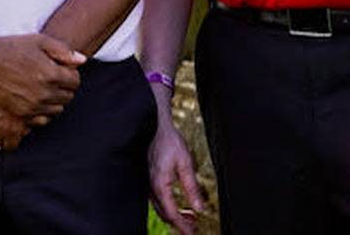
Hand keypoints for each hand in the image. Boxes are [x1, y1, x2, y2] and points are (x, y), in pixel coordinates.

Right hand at [0, 33, 84, 119]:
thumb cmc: (11, 47)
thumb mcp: (39, 41)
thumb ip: (63, 50)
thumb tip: (82, 60)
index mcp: (51, 73)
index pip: (75, 81)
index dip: (70, 74)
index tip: (61, 69)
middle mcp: (44, 93)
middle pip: (68, 97)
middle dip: (64, 87)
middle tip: (53, 78)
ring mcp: (32, 106)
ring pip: (57, 110)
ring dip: (55, 100)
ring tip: (43, 88)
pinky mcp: (21, 114)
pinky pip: (43, 119)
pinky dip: (43, 111)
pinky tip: (35, 99)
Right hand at [149, 110, 204, 234]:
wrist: (156, 126)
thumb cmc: (170, 141)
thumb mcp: (186, 163)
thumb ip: (192, 187)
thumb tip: (200, 208)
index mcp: (160, 185)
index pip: (171, 213)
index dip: (183, 226)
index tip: (193, 233)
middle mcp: (151, 186)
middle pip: (164, 214)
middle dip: (179, 223)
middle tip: (194, 227)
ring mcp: (149, 183)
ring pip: (160, 208)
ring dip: (175, 215)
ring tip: (191, 217)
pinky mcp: (150, 179)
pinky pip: (158, 200)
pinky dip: (169, 206)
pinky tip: (179, 204)